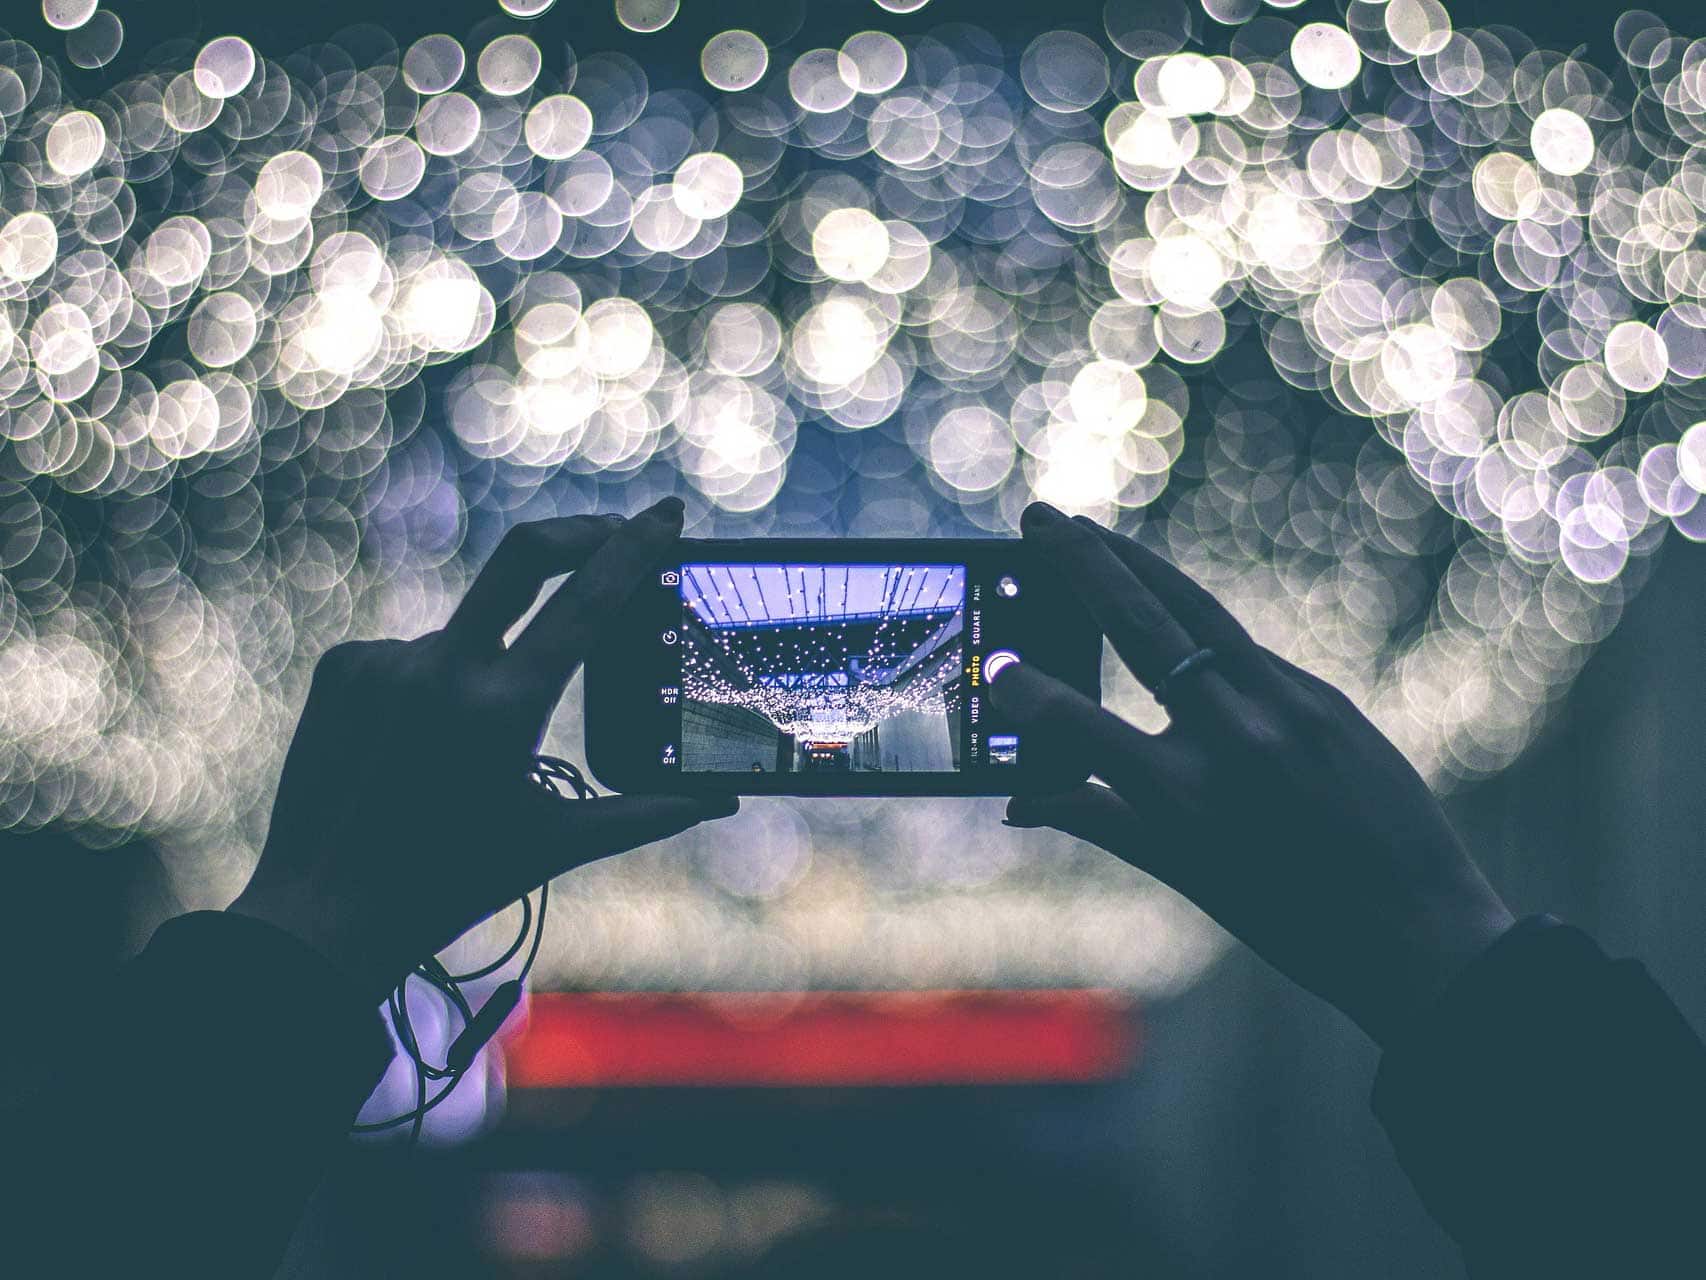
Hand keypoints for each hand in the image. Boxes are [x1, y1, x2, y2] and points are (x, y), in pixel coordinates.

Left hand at [229, 497, 735, 1002]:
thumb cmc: (451, 884)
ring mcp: (384, 662)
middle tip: (617, 531)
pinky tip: (419, 745)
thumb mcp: (555, 846)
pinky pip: (414, 651)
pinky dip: (436, 681)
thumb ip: (646, 814)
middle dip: (580, 533)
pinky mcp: (342, 667)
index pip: (587, 602)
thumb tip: (719, 799)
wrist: (323, 914)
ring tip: (470, 748)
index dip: (636, 549)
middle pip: (524, 556)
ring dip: (492, 660)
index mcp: (502, 710)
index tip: (667, 515)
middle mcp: (440, 670)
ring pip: (469, 630)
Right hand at [993, 503, 1512, 1044]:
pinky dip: (1198, 624)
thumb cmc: (1290, 918)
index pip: (1079, 724)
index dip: (1026, 691)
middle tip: (1039, 516)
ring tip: (1092, 534)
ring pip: (1198, 612)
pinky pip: (1246, 649)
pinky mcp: (1325, 699)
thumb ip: (1102, 821)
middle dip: (1082, 563)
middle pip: (1140, 624)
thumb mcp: (1185, 876)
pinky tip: (1170, 608)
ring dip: (1139, 563)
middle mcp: (1232, 738)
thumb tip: (1022, 801)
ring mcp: (1286, 708)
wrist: (1422, 932)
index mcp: (1183, 798)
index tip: (996, 666)